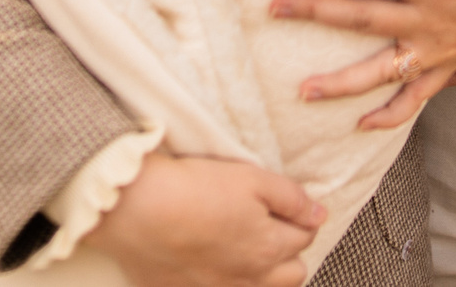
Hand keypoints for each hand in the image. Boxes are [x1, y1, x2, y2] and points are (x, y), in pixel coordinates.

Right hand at [81, 153, 325, 286]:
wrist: (136, 210)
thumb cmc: (195, 189)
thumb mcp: (251, 179)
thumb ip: (291, 198)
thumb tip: (319, 215)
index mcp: (269, 248)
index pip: (305, 236)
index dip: (300, 216)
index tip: (288, 205)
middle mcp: (249, 278)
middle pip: (292, 274)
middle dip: (290, 253)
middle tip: (271, 229)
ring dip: (263, 274)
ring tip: (247, 250)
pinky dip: (226, 282)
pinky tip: (213, 265)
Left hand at [273, 0, 455, 130]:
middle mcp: (429, 23)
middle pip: (362, 19)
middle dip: (316, 11)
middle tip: (275, 8)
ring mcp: (437, 51)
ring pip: (382, 72)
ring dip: (341, 83)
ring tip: (303, 91)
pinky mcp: (447, 68)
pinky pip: (416, 99)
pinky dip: (390, 115)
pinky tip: (360, 125)